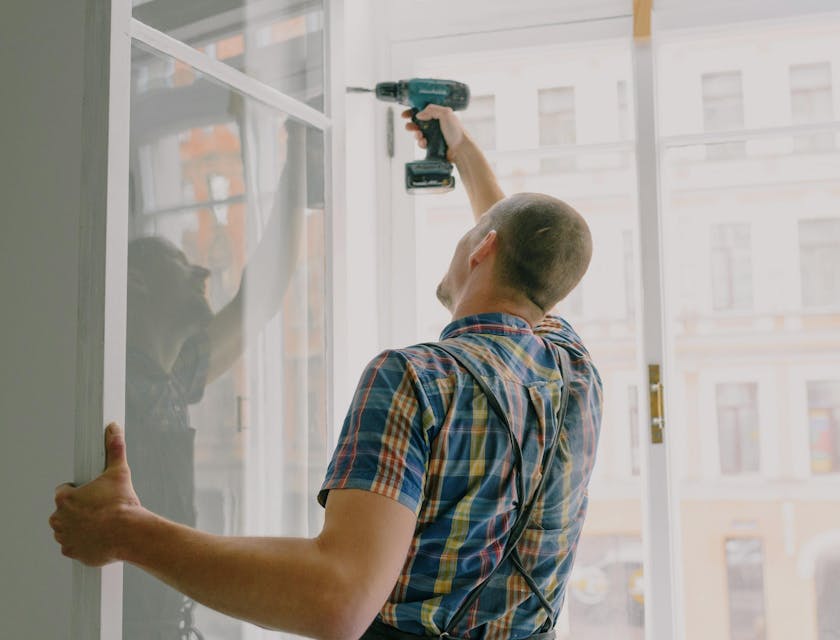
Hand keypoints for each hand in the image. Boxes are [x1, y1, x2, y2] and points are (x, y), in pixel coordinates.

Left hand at [49, 423, 142, 566]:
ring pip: (68, 529)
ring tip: (100, 523)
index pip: (64, 491)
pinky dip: (83, 543)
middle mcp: (59, 519)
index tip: (91, 494)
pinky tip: (98, 537)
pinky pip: (74, 546)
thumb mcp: (119, 473)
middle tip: (99, 508)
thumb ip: (114, 450)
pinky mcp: (73, 552)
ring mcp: (65, 537)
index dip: (79, 491)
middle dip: (78, 510)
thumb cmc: (122, 505)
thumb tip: (114, 430)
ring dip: (79, 526)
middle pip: (64, 511)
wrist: (130, 533)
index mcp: (65, 499)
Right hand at [402, 104, 466, 161]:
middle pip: (418, 123)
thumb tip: (418, 115)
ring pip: (419, 134)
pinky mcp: (432, 145)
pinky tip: (424, 143)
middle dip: (411, 125)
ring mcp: (434, 135)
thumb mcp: (446, 113)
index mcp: (439, 115)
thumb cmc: (456, 130)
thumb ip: (431, 110)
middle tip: (408, 127)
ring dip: (416, 135)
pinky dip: (421, 143)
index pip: (423, 111)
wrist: (460, 149)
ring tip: (420, 136)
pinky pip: (422, 143)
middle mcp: (436, 124)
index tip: (405, 114)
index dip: (413, 112)